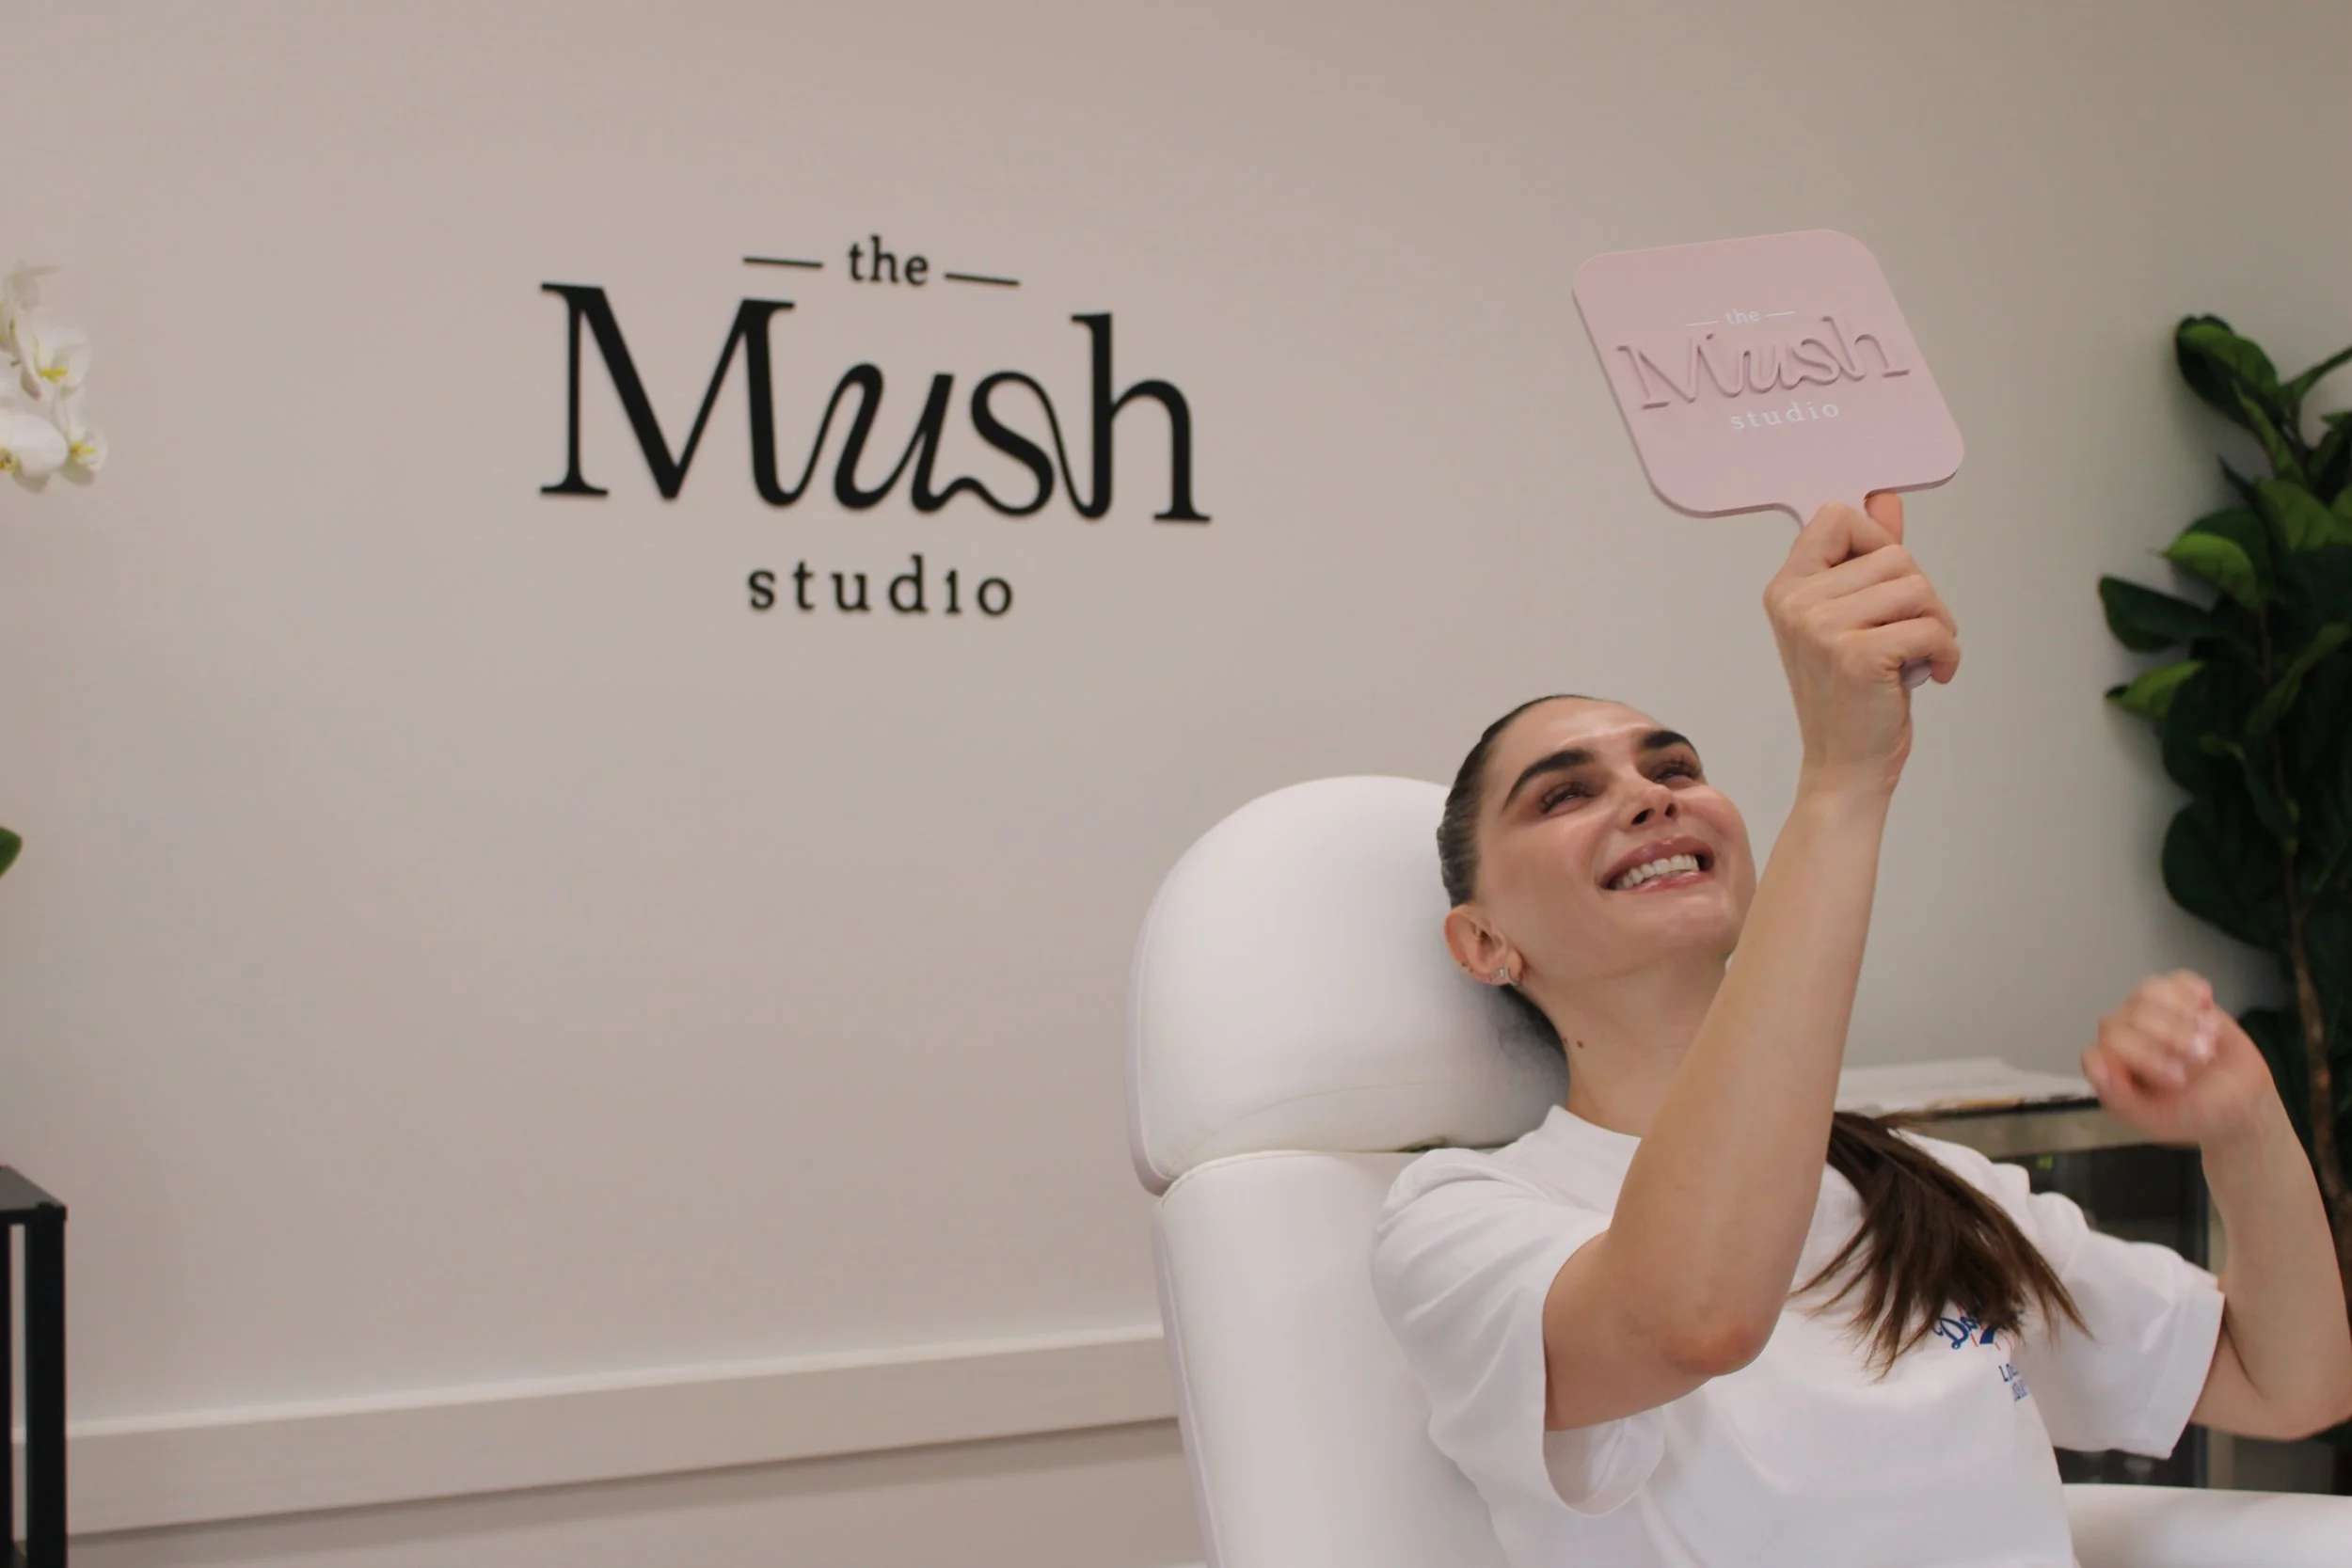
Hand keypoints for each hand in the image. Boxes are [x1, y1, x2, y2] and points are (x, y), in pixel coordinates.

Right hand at [1762, 493, 1960, 798]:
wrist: (1844, 767)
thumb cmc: (1852, 696)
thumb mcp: (1856, 619)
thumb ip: (1867, 558)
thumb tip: (1885, 498)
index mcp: (1787, 588)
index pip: (1836, 515)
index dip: (1876, 538)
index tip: (1886, 582)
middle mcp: (1797, 602)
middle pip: (1894, 554)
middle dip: (1921, 595)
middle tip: (1910, 636)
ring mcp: (1822, 628)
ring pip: (1917, 587)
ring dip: (1938, 624)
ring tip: (1919, 657)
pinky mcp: (1857, 655)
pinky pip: (1931, 627)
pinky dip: (1947, 653)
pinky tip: (1933, 676)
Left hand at [2081, 970, 2279, 1147]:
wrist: (2242, 1103)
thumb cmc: (2196, 1115)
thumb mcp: (2158, 1121)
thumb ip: (2119, 1098)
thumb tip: (2097, 1065)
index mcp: (2111, 1065)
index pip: (2110, 1043)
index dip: (2144, 1056)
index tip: (2178, 1080)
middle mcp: (2124, 1034)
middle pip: (2133, 1016)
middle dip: (2173, 1038)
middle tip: (2202, 1060)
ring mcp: (2150, 1012)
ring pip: (2151, 992)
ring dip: (2186, 1017)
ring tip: (2209, 1042)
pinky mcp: (2179, 997)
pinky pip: (2177, 979)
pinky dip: (2194, 991)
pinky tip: (2207, 1009)